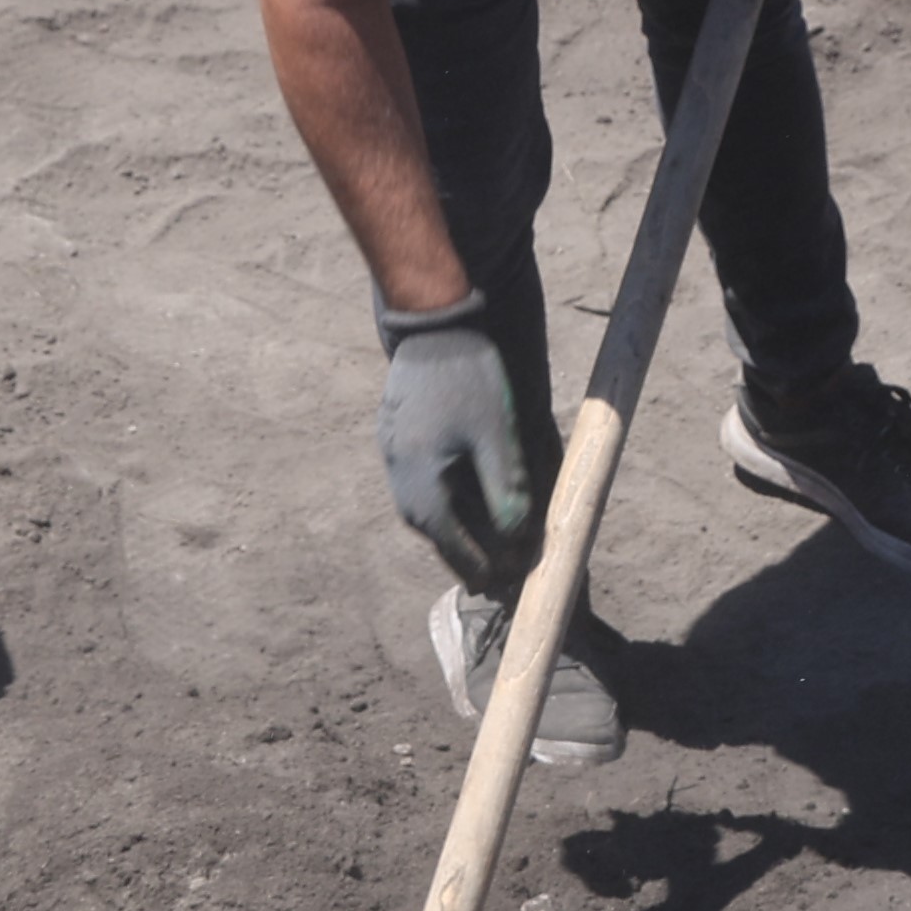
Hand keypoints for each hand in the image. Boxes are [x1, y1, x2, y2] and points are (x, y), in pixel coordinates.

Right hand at [373, 296, 533, 588]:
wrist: (431, 327)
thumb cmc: (467, 379)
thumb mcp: (496, 436)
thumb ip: (505, 489)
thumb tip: (516, 536)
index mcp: (423, 488)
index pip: (456, 547)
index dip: (486, 568)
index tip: (510, 583)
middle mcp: (402, 484)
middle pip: (440, 536)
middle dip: (473, 555)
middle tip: (505, 574)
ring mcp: (395, 464)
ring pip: (431, 513)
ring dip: (460, 530)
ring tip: (491, 545)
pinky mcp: (399, 445)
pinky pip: (425, 490)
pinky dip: (451, 504)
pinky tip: (471, 502)